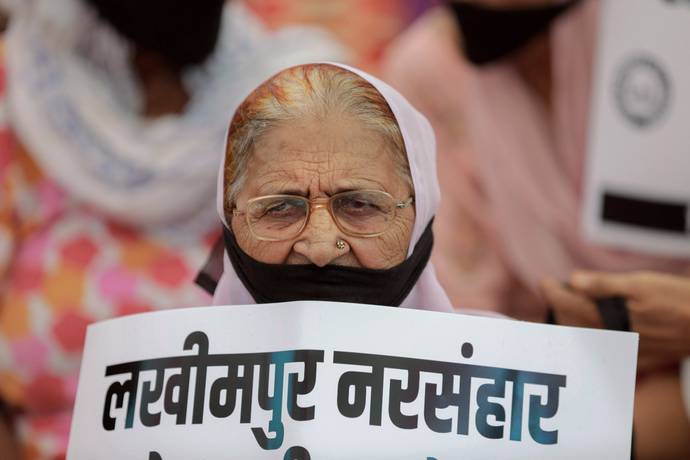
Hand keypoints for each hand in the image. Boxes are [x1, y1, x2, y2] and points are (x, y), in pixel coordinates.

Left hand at [542, 271, 689, 368]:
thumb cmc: (678, 299)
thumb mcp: (641, 283)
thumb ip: (604, 284)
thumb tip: (573, 281)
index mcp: (608, 316)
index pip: (567, 305)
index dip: (552, 293)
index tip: (545, 282)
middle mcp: (612, 338)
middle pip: (572, 325)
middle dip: (558, 308)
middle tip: (553, 292)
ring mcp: (623, 351)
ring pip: (585, 340)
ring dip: (571, 325)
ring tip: (567, 309)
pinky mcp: (639, 359)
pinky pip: (605, 353)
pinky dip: (592, 343)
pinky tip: (591, 334)